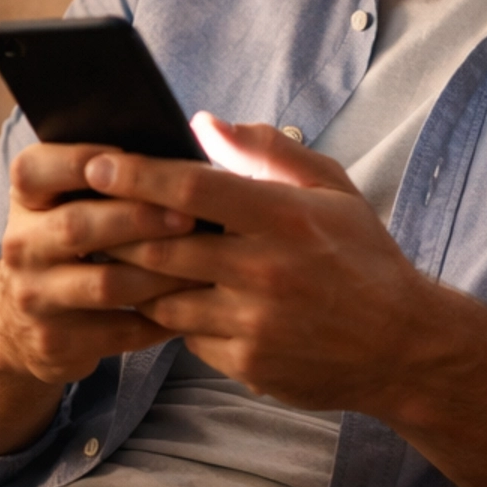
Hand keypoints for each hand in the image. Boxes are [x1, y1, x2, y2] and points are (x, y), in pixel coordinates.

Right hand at [0, 140, 205, 385]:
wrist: (16, 324)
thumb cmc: (66, 246)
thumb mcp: (64, 205)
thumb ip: (103, 179)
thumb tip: (173, 156)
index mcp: (24, 202)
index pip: (33, 170)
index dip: (79, 159)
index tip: (129, 153)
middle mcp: (20, 247)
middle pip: (77, 227)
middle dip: (139, 219)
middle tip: (190, 215)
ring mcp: (34, 298)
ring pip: (106, 284)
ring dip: (162, 274)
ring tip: (206, 264)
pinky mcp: (55, 341)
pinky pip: (120, 330)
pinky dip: (161, 318)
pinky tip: (193, 306)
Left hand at [92, 114, 440, 409]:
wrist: (404, 346)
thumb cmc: (363, 258)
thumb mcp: (332, 190)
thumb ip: (267, 152)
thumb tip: (204, 124)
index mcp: (285, 217)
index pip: (192, 190)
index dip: (137, 174)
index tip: (98, 162)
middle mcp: (266, 270)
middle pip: (162, 246)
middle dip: (115, 230)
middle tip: (83, 214)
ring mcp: (255, 322)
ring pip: (165, 296)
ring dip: (137, 277)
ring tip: (116, 257)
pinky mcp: (248, 362)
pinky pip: (188, 335)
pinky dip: (177, 317)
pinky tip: (176, 301)